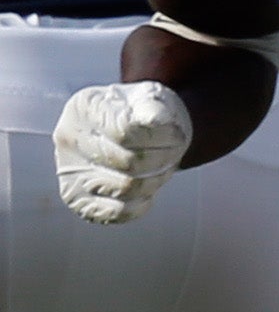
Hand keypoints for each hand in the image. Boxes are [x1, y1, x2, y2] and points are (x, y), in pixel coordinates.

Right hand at [53, 80, 193, 223]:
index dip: (163, 138)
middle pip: (129, 162)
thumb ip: (153, 108)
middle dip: (163, 159)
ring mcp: (69, 170)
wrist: (130, 132)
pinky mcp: (77, 198)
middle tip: (173, 153)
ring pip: (125, 188)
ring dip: (155, 181)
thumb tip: (152, 121)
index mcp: (84, 107)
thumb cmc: (143, 113)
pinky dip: (140, 205)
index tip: (177, 135)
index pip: (126, 132)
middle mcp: (68, 138)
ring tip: (160, 168)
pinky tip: (147, 191)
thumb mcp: (152, 99)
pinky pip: (114, 212)